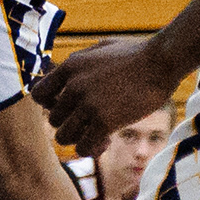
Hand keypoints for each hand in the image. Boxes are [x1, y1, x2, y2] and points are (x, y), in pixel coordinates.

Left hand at [42, 35, 176, 150]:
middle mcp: (74, 86)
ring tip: (98, 135)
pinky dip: (92, 150)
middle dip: (70, 125)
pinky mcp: (104, 121)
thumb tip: (65, 69)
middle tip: (89, 124)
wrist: (162, 61)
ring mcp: (88, 104)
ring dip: (79, 140)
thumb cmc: (136, 54)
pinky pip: (83, 148)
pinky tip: (107, 141)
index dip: (50, 106)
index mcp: (71, 67)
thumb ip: (79, 62)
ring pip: (63, 137)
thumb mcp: (100, 49)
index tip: (68, 108)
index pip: (38, 95)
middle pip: (53, 120)